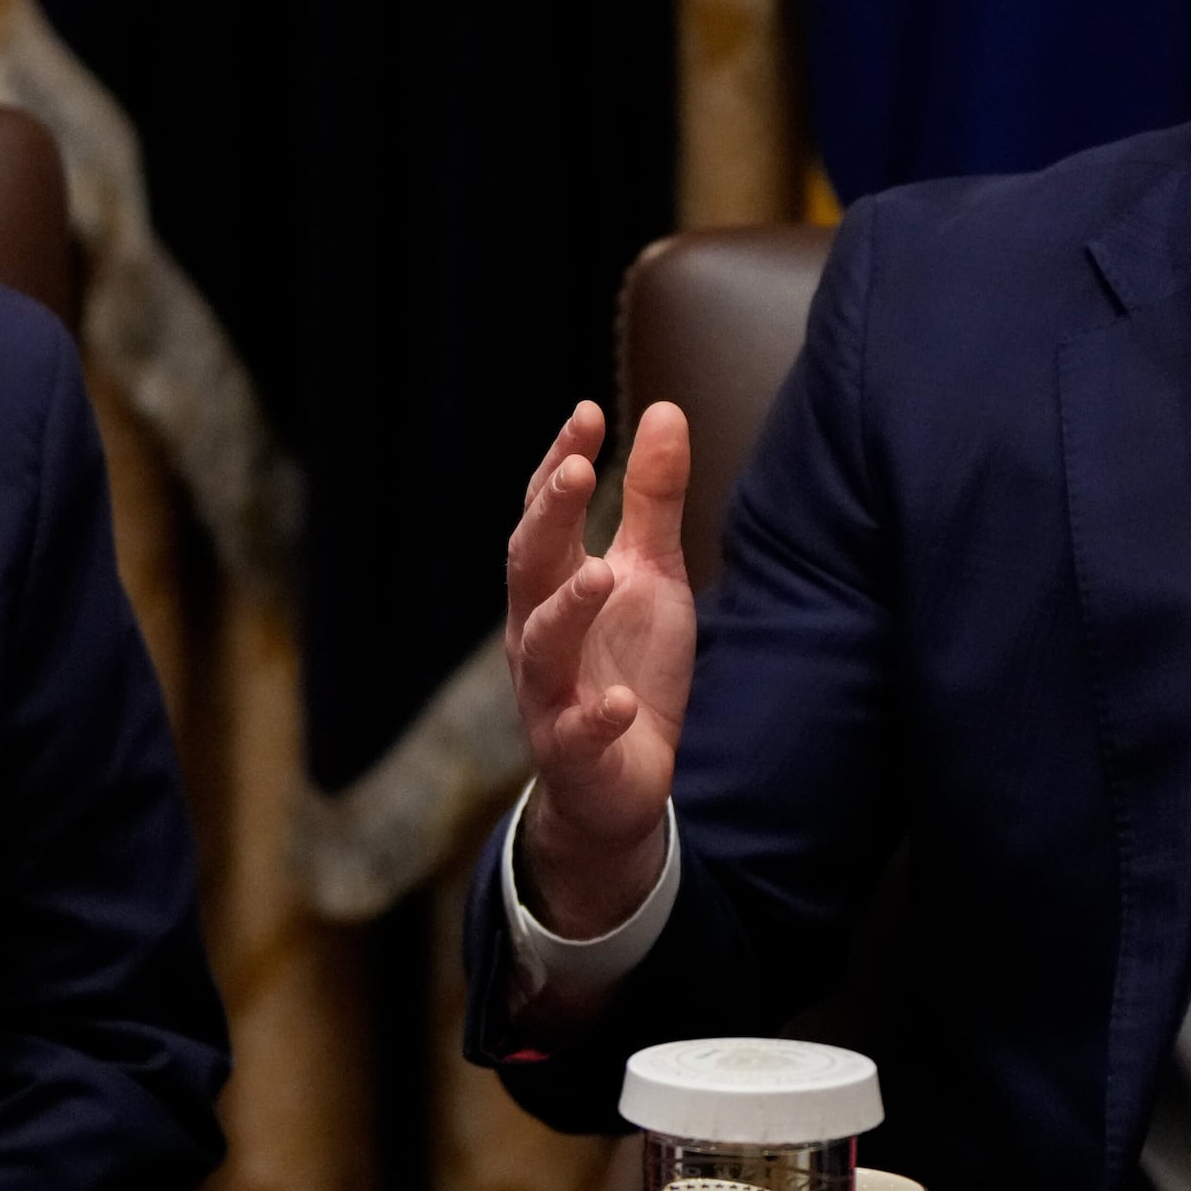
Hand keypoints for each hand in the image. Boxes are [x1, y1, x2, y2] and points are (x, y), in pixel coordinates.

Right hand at [504, 400, 694, 937]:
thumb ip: (653, 501)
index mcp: (553, 585)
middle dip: (549, 517)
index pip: (546, 514)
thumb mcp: (652, 576)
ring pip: (541, 645)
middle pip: (528, 566)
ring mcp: (548, 692)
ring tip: (601, 574)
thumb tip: (663, 409)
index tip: (589, 415)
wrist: (621, 782)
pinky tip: (620, 701)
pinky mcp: (572, 750)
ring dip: (568, 609)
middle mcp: (536, 631)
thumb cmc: (627, 665)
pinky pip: (576, 731)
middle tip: (580, 470)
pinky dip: (596, 715)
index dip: (561, 464)